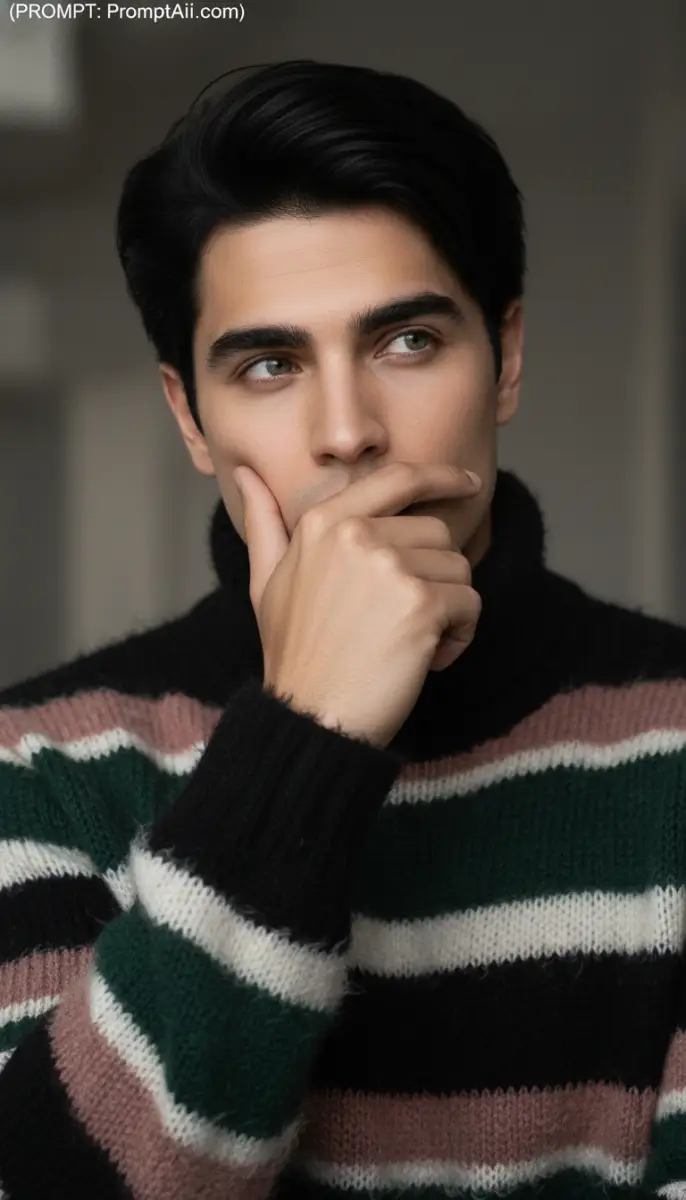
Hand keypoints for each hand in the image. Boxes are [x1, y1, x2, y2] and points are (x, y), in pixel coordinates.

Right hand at [234, 461, 482, 748]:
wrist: (310, 718)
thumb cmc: (293, 656)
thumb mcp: (266, 583)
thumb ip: (265, 525)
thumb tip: (246, 475)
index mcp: (322, 522)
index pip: (397, 478)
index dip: (440, 475)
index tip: (465, 481)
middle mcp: (355, 534)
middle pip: (437, 532)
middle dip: (434, 577)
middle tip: (402, 623)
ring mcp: (388, 567)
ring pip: (459, 568)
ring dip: (448, 609)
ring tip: (409, 644)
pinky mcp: (419, 604)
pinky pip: (469, 604)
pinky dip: (459, 636)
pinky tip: (425, 661)